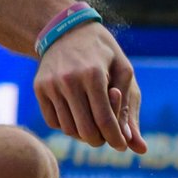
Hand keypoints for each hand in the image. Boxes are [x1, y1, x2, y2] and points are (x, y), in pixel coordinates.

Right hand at [34, 22, 144, 154]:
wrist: (67, 29)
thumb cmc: (103, 51)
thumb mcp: (123, 70)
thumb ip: (128, 107)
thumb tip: (138, 147)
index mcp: (93, 74)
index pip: (105, 119)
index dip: (115, 138)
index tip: (121, 146)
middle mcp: (69, 80)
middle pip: (85, 130)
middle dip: (100, 140)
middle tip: (107, 137)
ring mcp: (50, 85)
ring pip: (68, 129)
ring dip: (83, 134)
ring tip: (93, 124)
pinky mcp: (39, 88)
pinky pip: (53, 121)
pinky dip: (66, 125)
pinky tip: (77, 115)